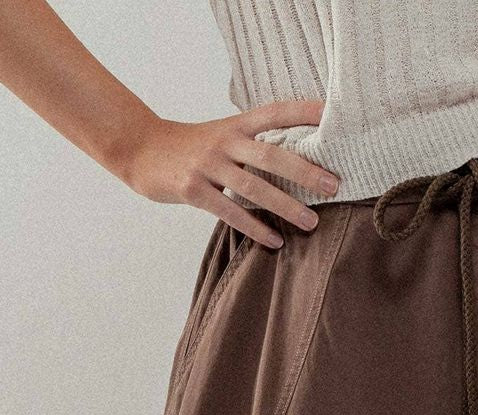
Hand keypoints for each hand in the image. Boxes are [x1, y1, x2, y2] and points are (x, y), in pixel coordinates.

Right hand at [118, 101, 340, 249]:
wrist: (143, 152)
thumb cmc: (192, 149)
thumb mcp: (222, 136)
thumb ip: (253, 145)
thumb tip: (299, 163)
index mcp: (236, 125)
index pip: (275, 112)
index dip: (303, 111)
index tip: (332, 114)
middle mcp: (225, 142)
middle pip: (271, 154)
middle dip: (305, 171)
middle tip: (334, 185)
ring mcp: (208, 165)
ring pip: (254, 186)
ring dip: (286, 206)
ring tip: (312, 222)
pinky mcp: (193, 190)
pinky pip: (230, 212)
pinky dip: (255, 228)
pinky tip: (275, 241)